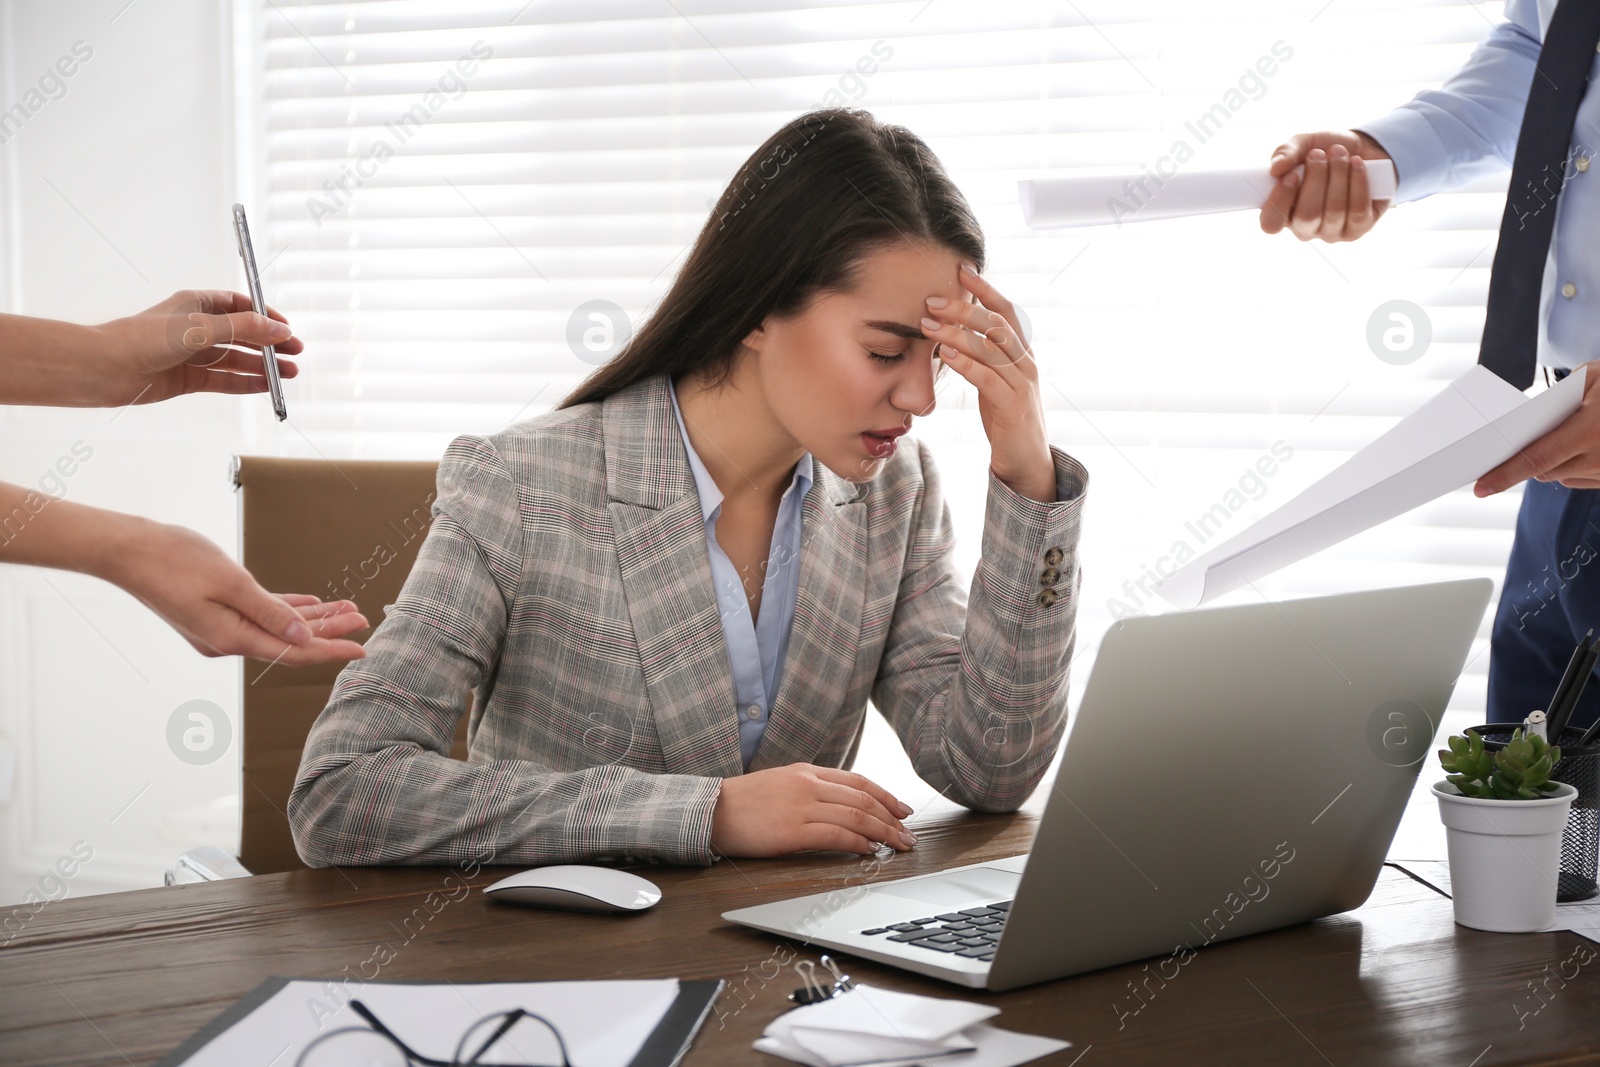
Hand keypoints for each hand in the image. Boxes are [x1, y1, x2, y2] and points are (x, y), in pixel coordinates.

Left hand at [95, 290, 304, 406]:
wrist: (106, 368)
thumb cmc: (144, 338)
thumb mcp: (201, 328)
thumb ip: (243, 328)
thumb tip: (278, 329)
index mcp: (196, 304)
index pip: (240, 305)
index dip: (265, 315)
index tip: (286, 328)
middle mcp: (196, 328)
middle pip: (243, 333)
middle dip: (269, 343)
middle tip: (295, 352)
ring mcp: (193, 355)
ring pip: (237, 359)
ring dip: (263, 365)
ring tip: (288, 373)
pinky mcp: (189, 379)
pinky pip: (225, 380)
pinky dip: (247, 383)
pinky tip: (265, 385)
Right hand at [106, 519, 368, 663]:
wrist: (128, 551)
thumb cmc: (175, 560)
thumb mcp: (231, 584)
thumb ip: (270, 612)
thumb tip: (303, 637)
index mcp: (231, 638)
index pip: (293, 652)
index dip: (330, 650)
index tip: (361, 649)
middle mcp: (227, 641)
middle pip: (289, 641)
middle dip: (328, 631)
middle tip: (363, 619)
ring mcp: (219, 629)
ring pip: (277, 627)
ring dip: (312, 619)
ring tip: (347, 609)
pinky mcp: (215, 613)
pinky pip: (260, 615)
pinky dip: (286, 610)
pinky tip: (311, 604)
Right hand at [710, 763, 916, 857]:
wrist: (711, 811)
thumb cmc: (743, 803)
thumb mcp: (781, 784)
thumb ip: (811, 790)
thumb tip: (842, 808)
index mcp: (806, 771)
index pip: (857, 781)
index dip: (886, 796)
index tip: (903, 811)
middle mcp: (808, 785)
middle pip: (863, 800)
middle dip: (891, 818)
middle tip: (909, 834)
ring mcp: (801, 806)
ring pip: (855, 817)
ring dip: (883, 833)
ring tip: (898, 846)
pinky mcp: (793, 831)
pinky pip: (836, 836)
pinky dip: (858, 844)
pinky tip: (870, 851)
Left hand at [919, 265, 1054, 502]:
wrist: (1027, 460)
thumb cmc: (1006, 418)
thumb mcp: (996, 380)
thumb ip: (983, 356)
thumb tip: (955, 333)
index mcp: (1022, 353)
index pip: (1006, 312)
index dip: (985, 289)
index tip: (962, 270)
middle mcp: (1026, 363)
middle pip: (996, 325)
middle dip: (963, 309)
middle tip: (931, 300)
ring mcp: (1022, 385)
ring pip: (990, 349)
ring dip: (956, 334)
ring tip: (928, 325)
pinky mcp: (1013, 407)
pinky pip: (988, 380)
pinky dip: (966, 365)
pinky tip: (945, 356)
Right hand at [1259, 130, 1391, 242]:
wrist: (1363, 149)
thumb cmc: (1325, 150)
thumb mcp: (1303, 144)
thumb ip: (1286, 152)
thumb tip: (1276, 168)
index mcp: (1283, 212)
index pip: (1271, 223)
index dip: (1280, 201)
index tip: (1292, 174)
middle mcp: (1305, 228)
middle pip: (1306, 216)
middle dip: (1315, 179)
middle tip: (1319, 153)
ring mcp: (1332, 232)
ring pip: (1334, 211)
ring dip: (1338, 174)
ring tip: (1339, 152)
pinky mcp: (1359, 228)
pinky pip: (1358, 209)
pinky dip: (1358, 181)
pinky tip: (1357, 164)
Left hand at [1477, 360, 1599, 494]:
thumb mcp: (1595, 376)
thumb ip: (1560, 397)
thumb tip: (1533, 416)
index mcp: (1589, 431)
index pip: (1536, 459)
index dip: (1504, 475)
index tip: (1480, 488)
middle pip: (1544, 471)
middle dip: (1525, 463)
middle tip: (1506, 450)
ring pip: (1563, 477)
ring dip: (1552, 464)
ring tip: (1559, 439)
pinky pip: (1583, 479)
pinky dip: (1574, 467)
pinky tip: (1579, 447)